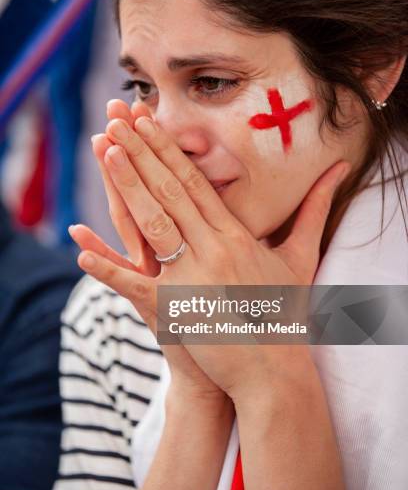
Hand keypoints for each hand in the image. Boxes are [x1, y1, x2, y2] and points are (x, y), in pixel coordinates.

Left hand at [72, 98, 349, 402]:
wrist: (276, 370)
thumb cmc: (287, 312)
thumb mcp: (301, 255)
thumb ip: (316, 209)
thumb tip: (341, 170)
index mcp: (236, 235)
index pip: (197, 182)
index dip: (170, 151)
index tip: (150, 123)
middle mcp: (214, 248)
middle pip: (172, 191)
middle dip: (142, 152)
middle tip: (117, 119)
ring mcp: (193, 278)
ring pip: (154, 222)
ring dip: (128, 185)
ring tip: (106, 151)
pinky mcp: (176, 311)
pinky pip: (135, 286)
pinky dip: (107, 268)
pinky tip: (79, 249)